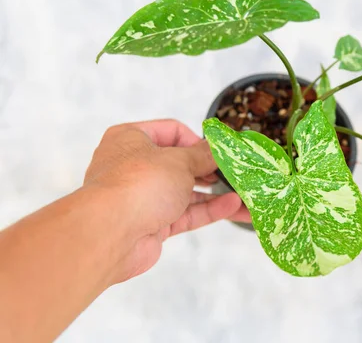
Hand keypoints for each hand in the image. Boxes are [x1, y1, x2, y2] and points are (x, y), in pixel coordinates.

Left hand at [83, 119, 249, 282]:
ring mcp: (144, 197)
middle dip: (211, 169)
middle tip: (237, 171)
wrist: (110, 234)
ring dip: (215, 193)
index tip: (220, 151)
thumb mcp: (179, 160)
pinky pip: (186, 213)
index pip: (172, 131)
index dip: (198, 140)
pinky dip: (210, 210)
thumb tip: (219, 149)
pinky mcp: (153, 224)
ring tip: (245, 193)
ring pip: (186, 191)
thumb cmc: (139, 183)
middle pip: (181, 163)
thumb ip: (203, 155)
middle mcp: (135, 166)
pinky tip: (235, 207)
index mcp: (132, 139)